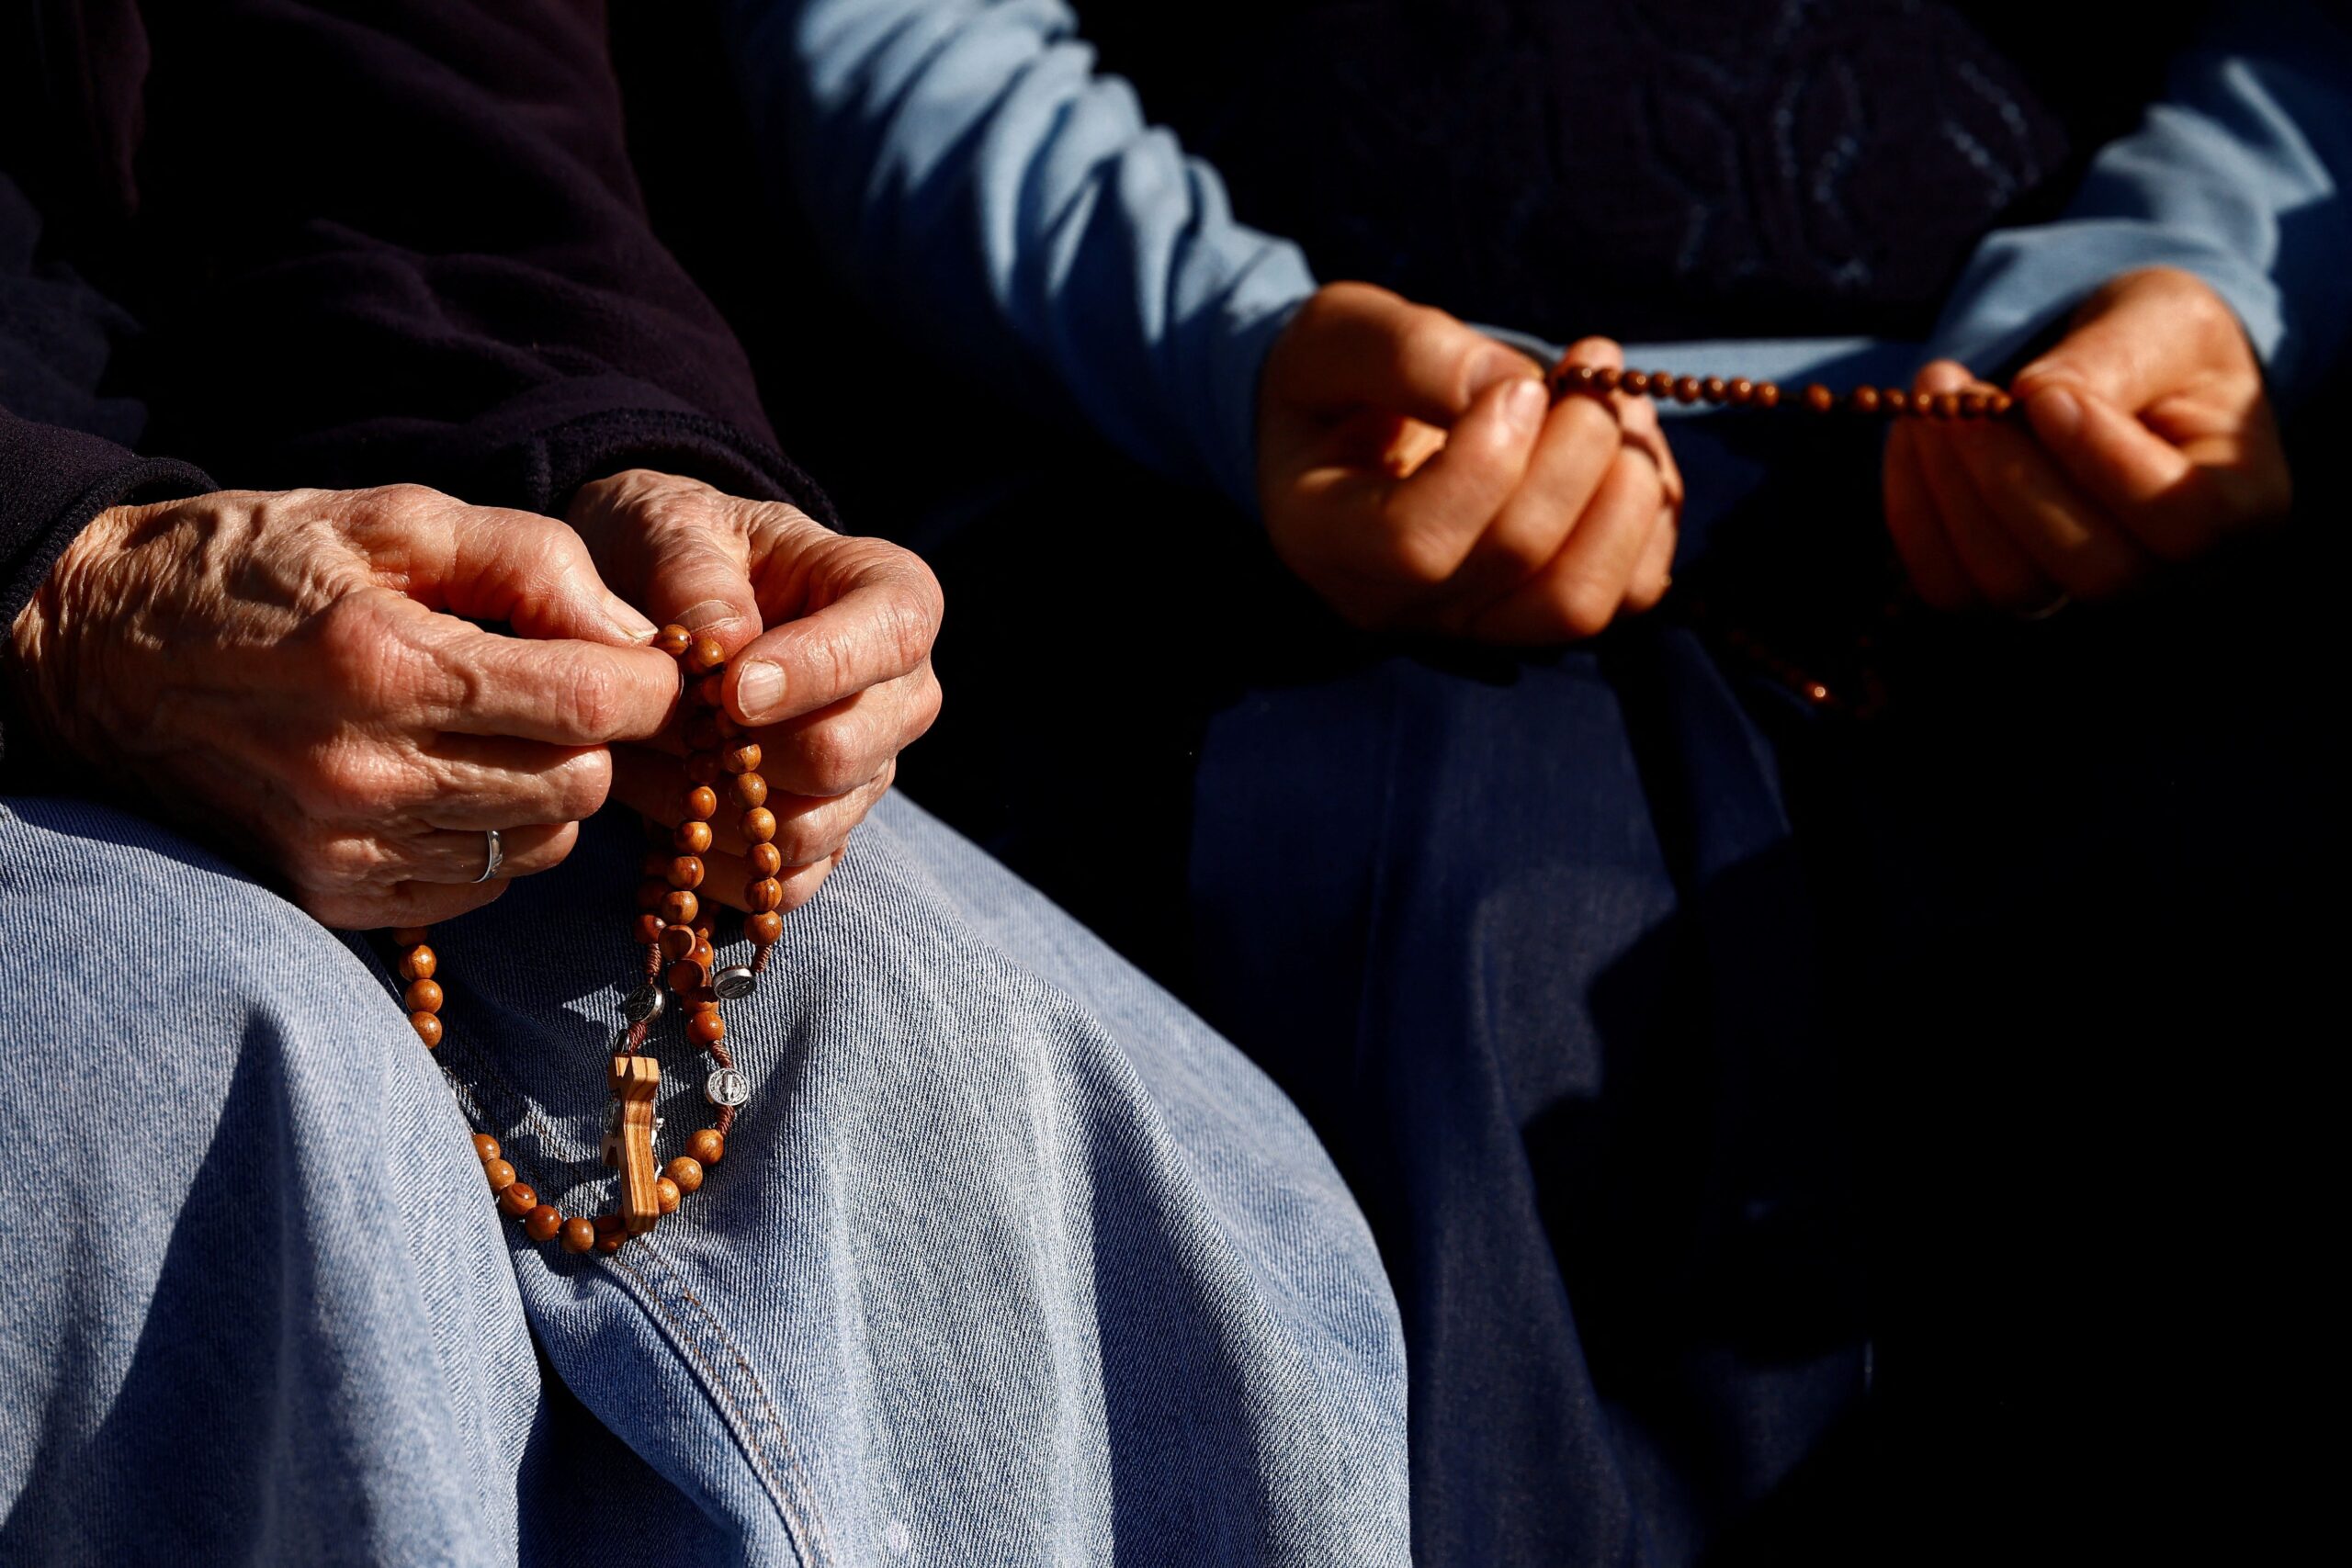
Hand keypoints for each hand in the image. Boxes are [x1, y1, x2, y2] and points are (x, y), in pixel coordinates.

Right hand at [9, 485, 679, 927]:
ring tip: (492, 730)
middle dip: (597, 735)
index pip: (588, 706)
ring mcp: (346, 847)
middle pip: (581, 786)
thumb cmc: (258, 567)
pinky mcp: (332, 894)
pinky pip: (478, 887)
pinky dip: (492, 837)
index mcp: (389, 665)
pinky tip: (447, 780)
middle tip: (561, 689)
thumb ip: (528, 561)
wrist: (98, 653)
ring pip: (540, 844)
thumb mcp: (390, 518)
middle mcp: (367, 773)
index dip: (647, 684)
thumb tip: (636, 633)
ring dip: (548, 789)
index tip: (647, 662)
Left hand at [568, 471, 941, 913]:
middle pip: (845, 752)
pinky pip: (785, 884)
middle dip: (737, 751)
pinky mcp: (827, 835)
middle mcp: (901, 693)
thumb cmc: (676, 551)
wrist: (654, 606)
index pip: (892, 636)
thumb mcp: (671, 527)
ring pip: (806, 828)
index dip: (816, 671)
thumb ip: (694, 574)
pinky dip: (713, 865)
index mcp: (893, 596)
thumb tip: (727, 645)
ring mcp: (870, 772)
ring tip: (639, 759)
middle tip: (653, 722)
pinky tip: (662, 815)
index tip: (730, 690)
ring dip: (706, 807)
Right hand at [1257, 281, 1681, 641]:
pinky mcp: (1542, 613)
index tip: (1520, 383)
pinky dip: (1652, 515)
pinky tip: (1629, 449)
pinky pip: (1629, 594)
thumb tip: (1513, 386)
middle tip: (1590, 362)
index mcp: (1328, 534)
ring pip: (1580, 600)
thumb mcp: (1342, 334)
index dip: (1486, 461)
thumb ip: (1410, 352)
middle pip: (1516, 555)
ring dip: (1627, 487)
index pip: (1415, 543)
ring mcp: (1476, 621)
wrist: (1356, 429)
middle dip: (1578, 446)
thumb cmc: (1341, 379)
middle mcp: (1400, 602)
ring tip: (1621, 406)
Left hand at [1885, 266, 2291, 611]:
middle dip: (2008, 476)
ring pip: (2008, 586)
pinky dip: (1913, 509)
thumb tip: (2029, 397)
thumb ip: (2115, 355)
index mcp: (2243, 505)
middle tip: (1956, 385)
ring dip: (1951, 486)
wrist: (2118, 373)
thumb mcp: (2161, 320)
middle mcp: (2171, 573)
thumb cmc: (2162, 344)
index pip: (2185, 522)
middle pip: (2092, 571)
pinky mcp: (2006, 591)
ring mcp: (2083, 593)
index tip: (2045, 393)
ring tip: (1936, 388)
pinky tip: (1914, 434)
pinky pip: (1948, 583)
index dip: (2105, 462)